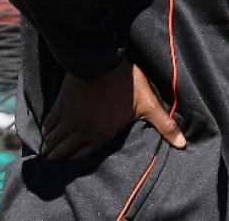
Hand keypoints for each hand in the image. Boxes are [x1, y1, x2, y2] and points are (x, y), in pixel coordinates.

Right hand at [41, 57, 185, 159]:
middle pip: (63, 152)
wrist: (101, 60)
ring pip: (54, 141)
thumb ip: (164, 125)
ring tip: (49, 153)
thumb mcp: (148, 104)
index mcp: (101, 135)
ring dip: (51, 148)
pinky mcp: (60, 105)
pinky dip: (46, 132)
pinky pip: (48, 125)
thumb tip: (183, 144)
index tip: (70, 169)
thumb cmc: (127, 82)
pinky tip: (46, 134)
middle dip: (59, 159)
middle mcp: (82, 132)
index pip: (82, 157)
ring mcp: (69, 119)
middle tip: (55, 164)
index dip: (75, 163)